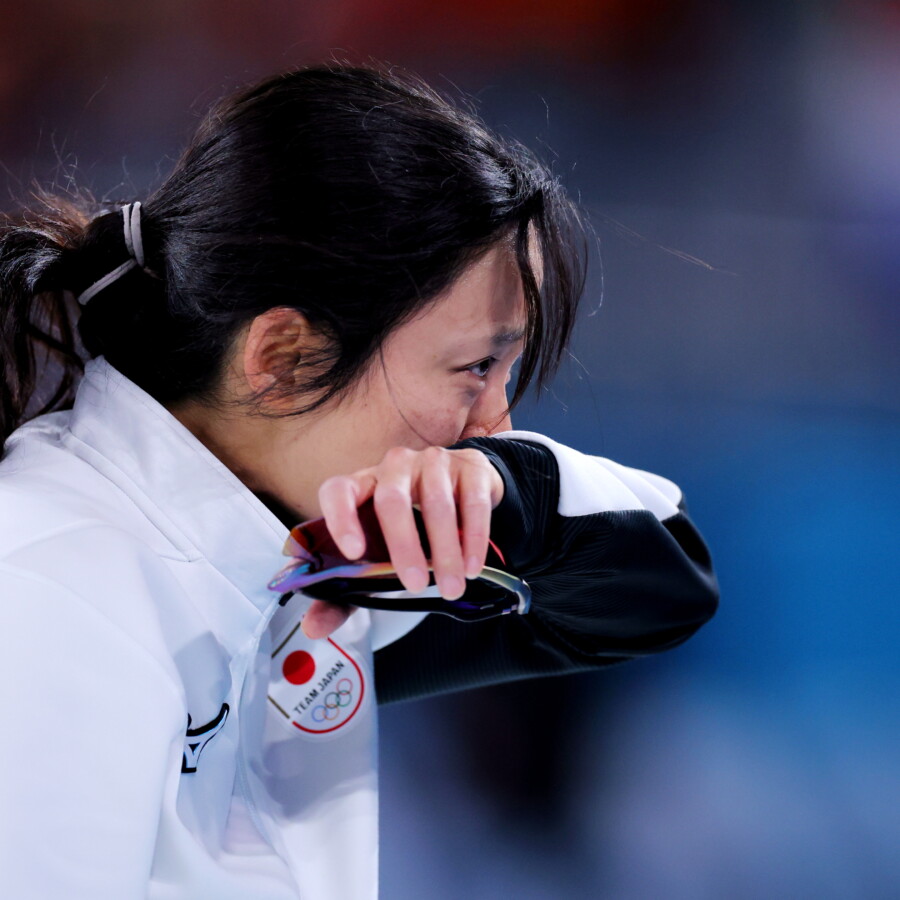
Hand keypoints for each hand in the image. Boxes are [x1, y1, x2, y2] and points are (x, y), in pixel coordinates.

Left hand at [301, 446, 504, 638]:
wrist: (465, 489)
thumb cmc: (411, 526)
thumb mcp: (379, 556)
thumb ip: (344, 594)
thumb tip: (314, 627)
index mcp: (362, 485)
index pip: (338, 491)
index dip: (340, 518)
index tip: (353, 552)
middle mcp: (394, 467)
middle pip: (392, 500)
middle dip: (404, 547)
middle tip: (415, 587)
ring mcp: (433, 462)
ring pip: (436, 504)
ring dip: (445, 551)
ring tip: (451, 586)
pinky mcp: (470, 466)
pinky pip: (472, 502)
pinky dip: (473, 538)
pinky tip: (472, 565)